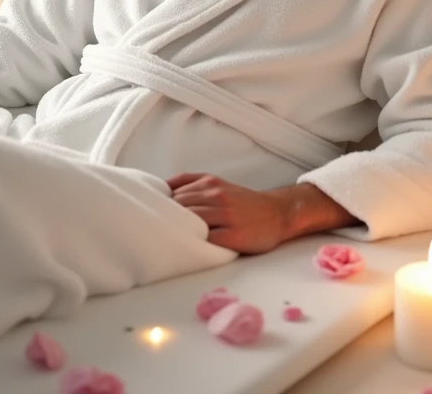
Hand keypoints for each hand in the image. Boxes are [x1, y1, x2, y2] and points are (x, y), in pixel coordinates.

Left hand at [166, 173, 290, 253]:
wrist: (277, 213)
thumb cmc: (243, 202)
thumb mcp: (218, 184)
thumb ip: (193, 183)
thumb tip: (162, 188)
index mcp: (210, 183)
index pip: (175, 192)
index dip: (162, 205)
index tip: (154, 215)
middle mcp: (217, 196)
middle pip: (180, 207)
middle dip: (167, 219)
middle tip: (158, 231)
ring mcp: (225, 216)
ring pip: (191, 221)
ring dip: (178, 231)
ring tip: (170, 241)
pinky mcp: (233, 236)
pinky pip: (206, 240)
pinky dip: (195, 244)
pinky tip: (190, 249)